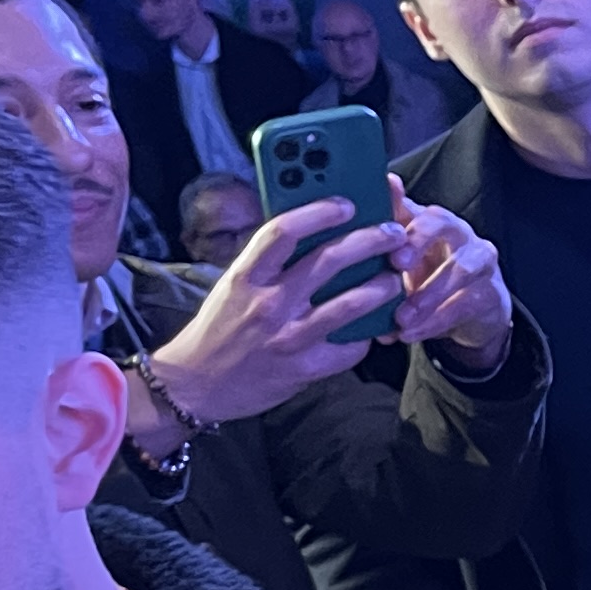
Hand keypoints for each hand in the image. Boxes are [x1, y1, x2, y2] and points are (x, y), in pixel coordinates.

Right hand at [145, 200, 413, 428]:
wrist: (196, 385)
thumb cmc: (218, 328)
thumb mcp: (234, 286)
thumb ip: (267, 263)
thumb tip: (310, 231)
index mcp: (246, 276)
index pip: (283, 231)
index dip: (319, 212)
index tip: (347, 204)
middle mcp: (268, 303)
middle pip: (329, 260)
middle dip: (370, 241)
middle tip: (392, 234)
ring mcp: (289, 337)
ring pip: (351, 303)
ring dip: (382, 287)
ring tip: (394, 278)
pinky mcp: (305, 368)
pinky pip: (350, 347)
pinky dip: (367, 334)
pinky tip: (373, 326)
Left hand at [378, 189, 513, 372]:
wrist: (472, 313)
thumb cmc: (427, 281)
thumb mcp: (396, 271)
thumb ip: (371, 261)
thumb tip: (333, 261)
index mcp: (425, 221)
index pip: (408, 202)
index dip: (394, 201)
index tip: (378, 211)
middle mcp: (456, 232)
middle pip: (440, 222)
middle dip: (417, 240)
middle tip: (395, 263)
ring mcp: (479, 259)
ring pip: (459, 268)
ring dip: (427, 294)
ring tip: (402, 317)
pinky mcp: (491, 291)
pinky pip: (465, 303)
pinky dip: (435, 321)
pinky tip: (411, 333)